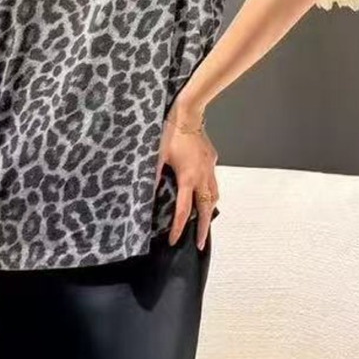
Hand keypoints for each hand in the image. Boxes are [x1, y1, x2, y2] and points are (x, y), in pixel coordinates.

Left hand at [155, 115, 218, 250]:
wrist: (188, 114)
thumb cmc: (170, 133)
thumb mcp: (156, 156)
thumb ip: (152, 175)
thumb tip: (144, 192)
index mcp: (187, 178)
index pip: (184, 210)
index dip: (179, 228)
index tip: (174, 240)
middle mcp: (202, 176)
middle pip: (206, 209)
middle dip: (203, 228)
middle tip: (199, 243)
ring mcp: (209, 168)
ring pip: (214, 196)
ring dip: (210, 211)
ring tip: (205, 223)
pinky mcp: (212, 160)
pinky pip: (214, 182)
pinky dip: (211, 193)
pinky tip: (205, 195)